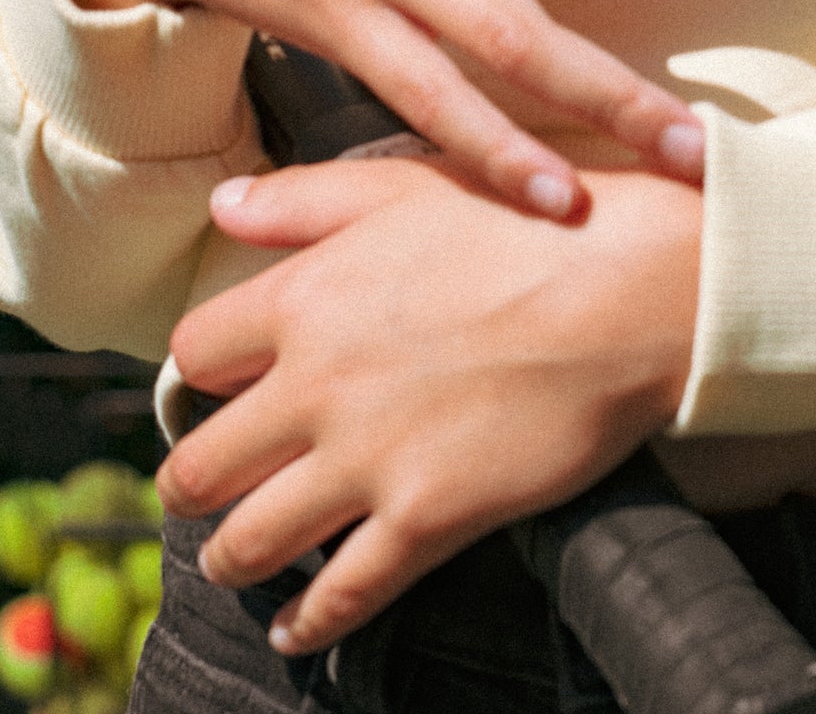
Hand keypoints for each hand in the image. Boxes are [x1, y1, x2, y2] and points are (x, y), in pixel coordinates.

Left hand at [161, 157, 702, 654]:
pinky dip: (305, 623)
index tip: (213, 394)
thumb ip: (301, 201)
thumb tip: (220, 209)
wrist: (626, 288)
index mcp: (303, 296)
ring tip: (227, 562)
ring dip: (227, 559)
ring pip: (250, 541)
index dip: (199, 378)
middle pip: (201, 462)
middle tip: (196, 493)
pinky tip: (291, 630)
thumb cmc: (520, 222)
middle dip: (189, 484)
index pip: (195, 354)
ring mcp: (368, 459)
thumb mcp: (401, 185)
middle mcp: (316, 384)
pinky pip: (341, 595)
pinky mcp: (427, 519)